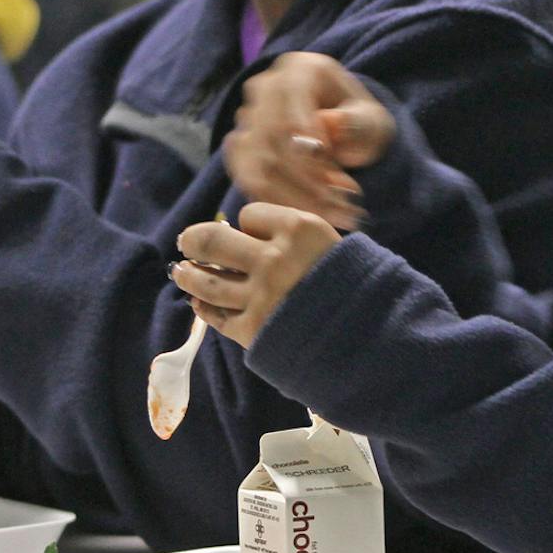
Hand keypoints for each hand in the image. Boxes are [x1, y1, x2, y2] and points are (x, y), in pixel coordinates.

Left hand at [172, 203, 341, 348]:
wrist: (372, 336)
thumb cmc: (353, 286)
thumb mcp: (329, 244)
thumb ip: (291, 234)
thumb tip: (245, 232)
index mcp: (298, 228)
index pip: (249, 216)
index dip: (246, 225)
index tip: (249, 235)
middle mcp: (274, 258)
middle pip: (213, 241)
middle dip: (194, 240)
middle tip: (186, 242)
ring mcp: (261, 295)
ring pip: (206, 281)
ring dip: (187, 275)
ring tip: (180, 272)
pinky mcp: (254, 329)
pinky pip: (217, 316)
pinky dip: (203, 309)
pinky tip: (198, 303)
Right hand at [223, 52, 393, 231]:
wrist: (339, 133)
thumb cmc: (358, 124)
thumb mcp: (373, 122)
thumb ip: (359, 123)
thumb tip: (333, 123)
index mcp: (300, 70)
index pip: (292, 103)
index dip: (310, 143)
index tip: (338, 178)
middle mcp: (265, 88)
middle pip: (272, 138)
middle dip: (310, 180)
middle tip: (346, 206)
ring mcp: (246, 118)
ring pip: (258, 165)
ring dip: (297, 198)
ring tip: (336, 215)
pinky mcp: (238, 149)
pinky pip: (249, 181)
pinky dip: (280, 204)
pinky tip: (311, 215)